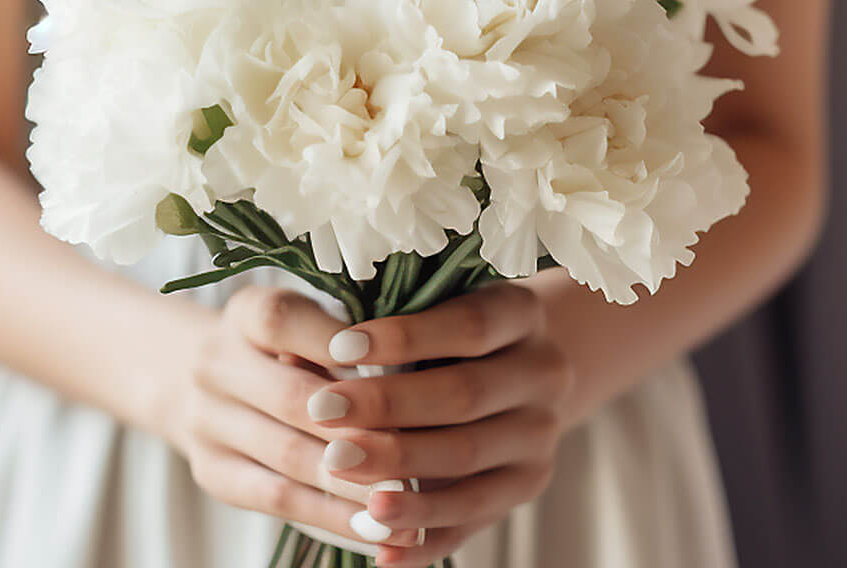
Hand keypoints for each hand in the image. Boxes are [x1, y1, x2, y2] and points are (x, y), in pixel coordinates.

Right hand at [157, 285, 423, 547]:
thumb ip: (345, 335)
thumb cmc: (290, 340)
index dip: (332, 343)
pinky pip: (279, 501)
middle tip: (417, 448)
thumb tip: (400, 372)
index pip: (282, 321)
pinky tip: (375, 528)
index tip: (389, 361)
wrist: (210, 376)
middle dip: (356, 426)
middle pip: (289, 397)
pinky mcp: (213, 473)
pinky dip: (331, 518)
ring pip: (289, 457)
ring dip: (352, 483)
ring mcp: (206, 422)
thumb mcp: (309, 317)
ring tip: (408, 501)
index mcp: (245, 312)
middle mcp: (215, 364)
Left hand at [308, 282, 572, 566]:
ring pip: (467, 460)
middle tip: (321, 413)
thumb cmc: (456, 325)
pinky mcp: (527, 485)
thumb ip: (388, 322)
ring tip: (338, 472)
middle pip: (464, 394)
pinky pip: (474, 518)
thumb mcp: (439, 302)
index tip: (340, 346)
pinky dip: (424, 536)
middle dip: (387, 406)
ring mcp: (540, 435)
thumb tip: (304, 357)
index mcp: (521, 313)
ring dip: (399, 472)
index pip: (467, 325)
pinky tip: (378, 547)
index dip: (404, 337)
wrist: (525, 363)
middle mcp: (543, 373)